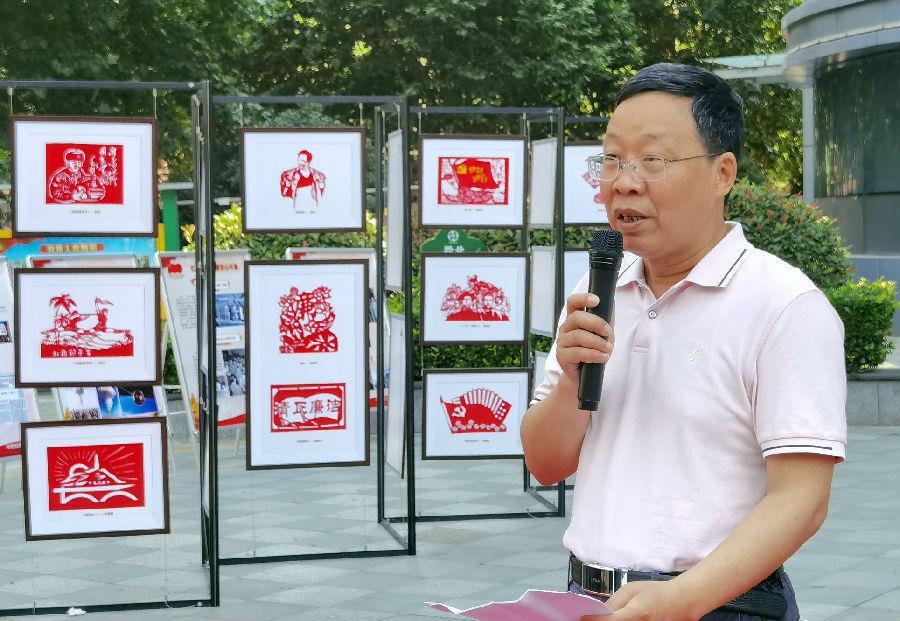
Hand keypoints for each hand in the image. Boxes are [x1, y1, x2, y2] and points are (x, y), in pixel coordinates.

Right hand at [555, 292, 613, 382]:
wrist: (584, 377)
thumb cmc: (594, 352)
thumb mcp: (604, 335)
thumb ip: (607, 321)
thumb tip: (611, 304)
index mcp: (574, 319)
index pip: (573, 302)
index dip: (583, 298)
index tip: (597, 300)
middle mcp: (565, 328)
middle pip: (576, 317)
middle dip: (596, 323)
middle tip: (608, 332)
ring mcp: (561, 342)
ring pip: (578, 336)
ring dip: (597, 342)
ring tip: (608, 349)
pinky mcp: (561, 356)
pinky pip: (578, 352)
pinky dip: (593, 354)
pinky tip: (602, 357)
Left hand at [581, 581, 697, 620]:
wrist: (681, 602)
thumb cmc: (657, 593)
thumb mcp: (632, 590)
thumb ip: (614, 603)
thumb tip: (596, 613)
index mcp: (637, 612)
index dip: (593, 620)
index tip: (582, 617)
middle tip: (591, 618)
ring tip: (605, 618)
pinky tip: (618, 620)